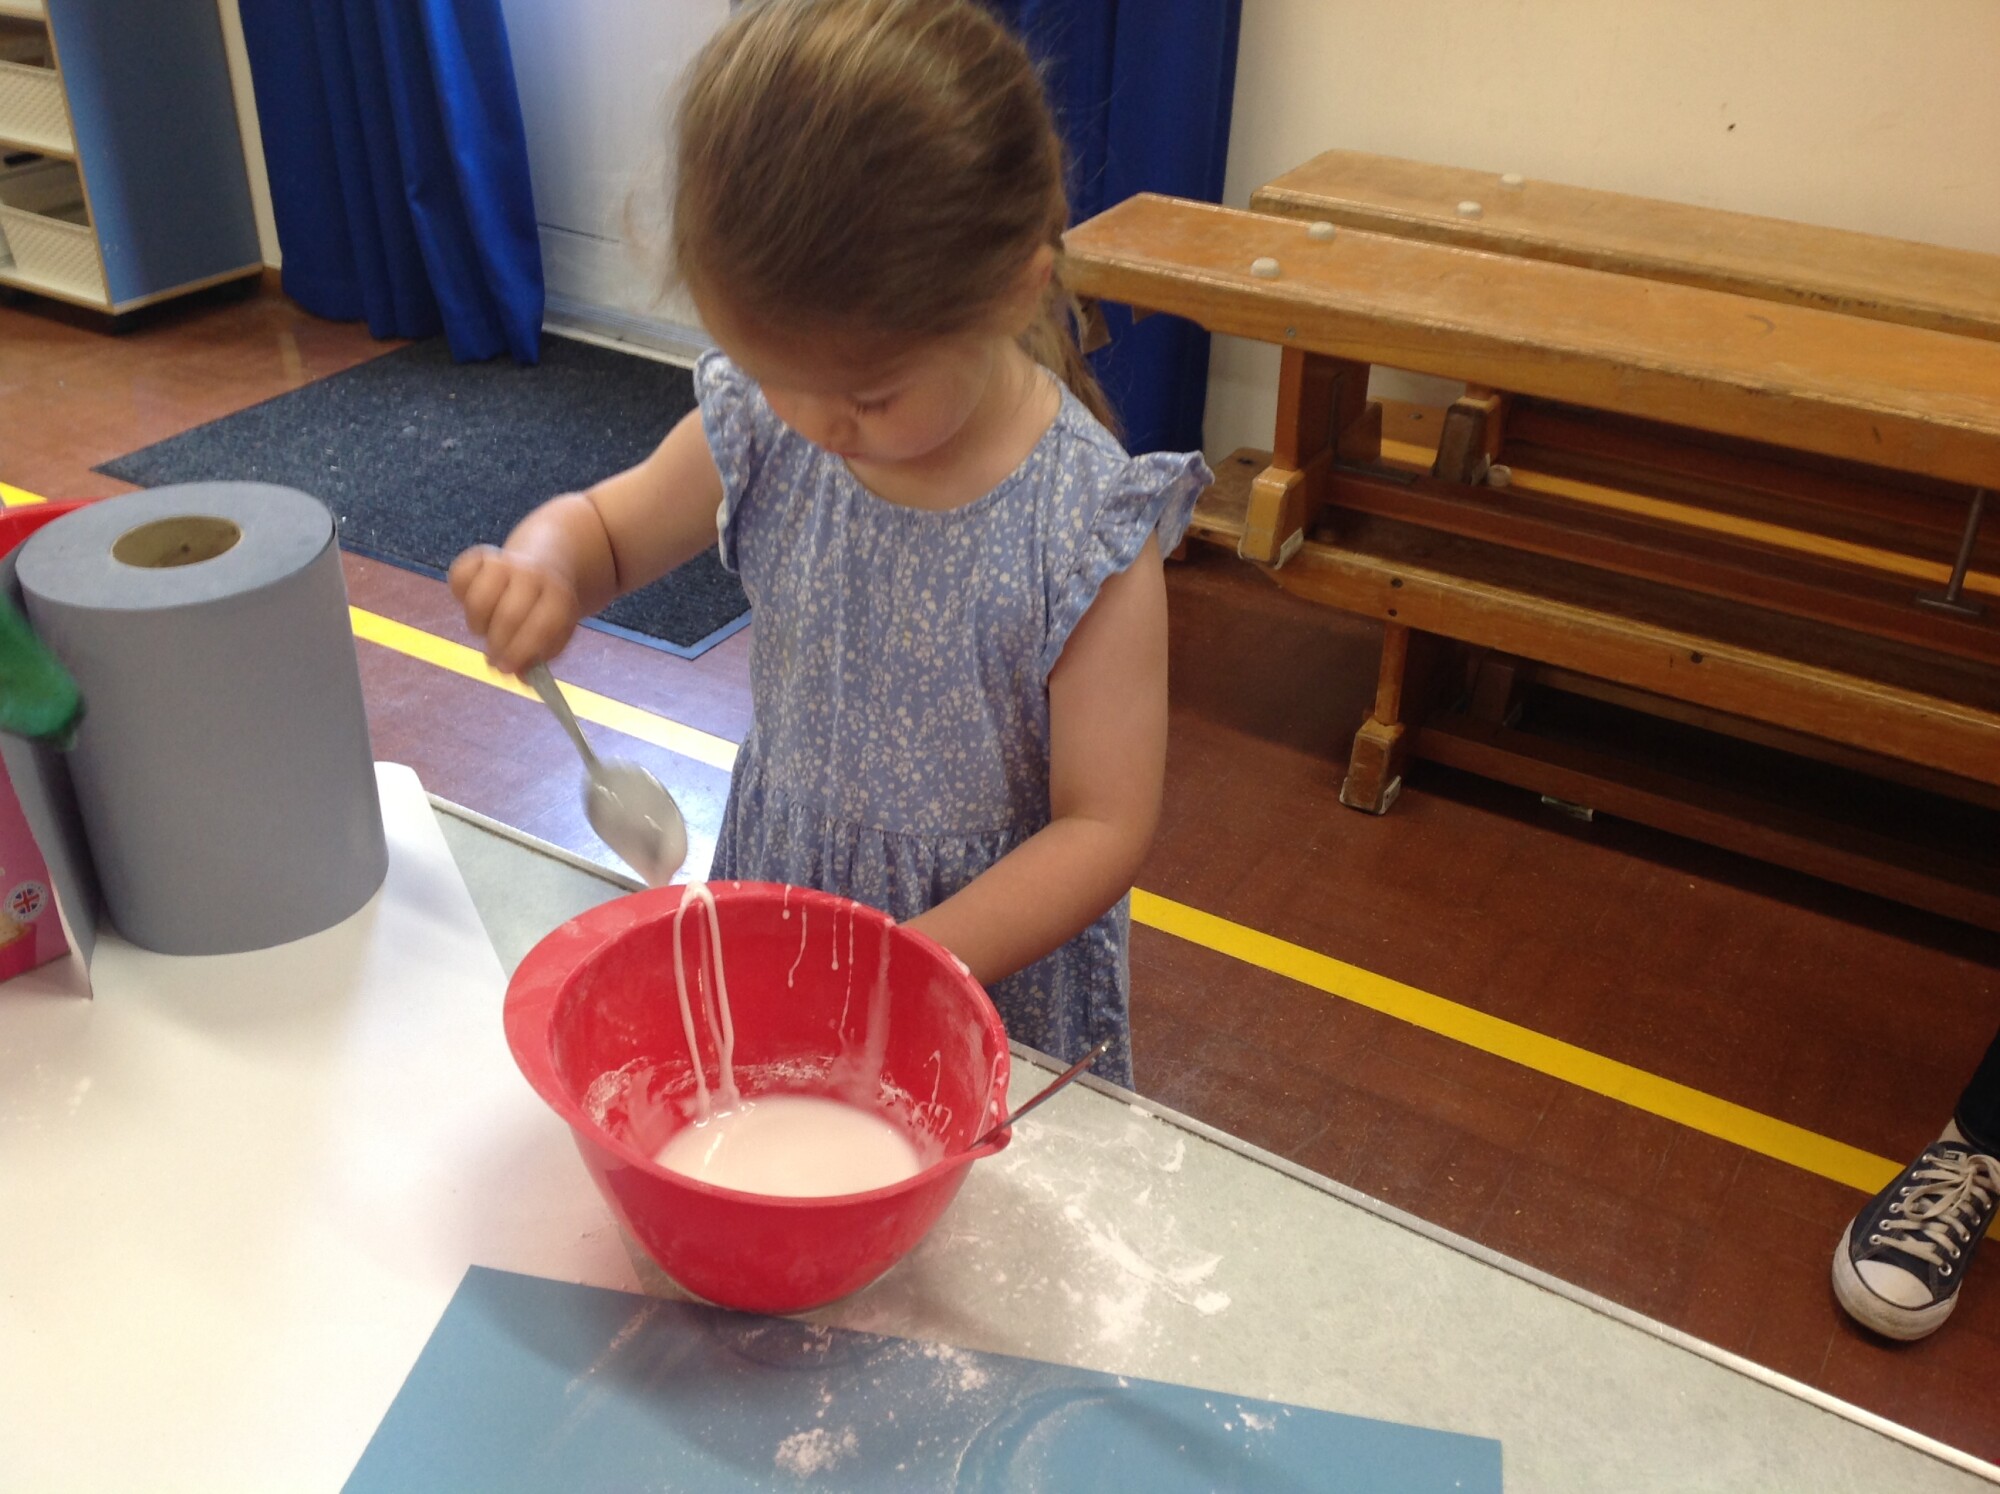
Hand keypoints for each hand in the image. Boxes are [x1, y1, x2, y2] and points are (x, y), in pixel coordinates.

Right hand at [448, 544, 583, 675]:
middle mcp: (533, 575)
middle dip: (498, 644)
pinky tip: (476, 604)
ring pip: (479, 599)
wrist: (545, 565)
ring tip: (487, 629)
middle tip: (494, 659)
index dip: (522, 651)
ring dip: (478, 624)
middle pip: (509, 615)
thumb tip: (519, 676)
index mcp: (559, 596)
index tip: (507, 669)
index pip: (542, 625)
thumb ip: (540, 659)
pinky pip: (459, 578)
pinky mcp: (480, 556)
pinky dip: (460, 595)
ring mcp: (505, 562)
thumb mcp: (555, 634)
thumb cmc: (547, 611)